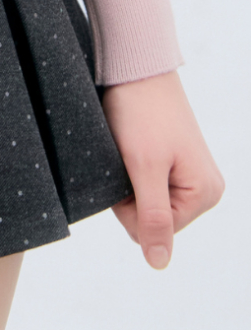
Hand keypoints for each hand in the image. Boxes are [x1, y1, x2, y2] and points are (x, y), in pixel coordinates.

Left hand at [101, 69, 223, 269]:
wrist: (135, 66)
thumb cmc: (139, 113)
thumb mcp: (143, 168)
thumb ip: (152, 218)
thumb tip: (158, 263)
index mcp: (204, 194)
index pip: (153, 231)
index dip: (127, 206)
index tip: (125, 171)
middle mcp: (203, 186)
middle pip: (150, 216)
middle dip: (128, 192)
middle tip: (125, 155)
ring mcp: (188, 171)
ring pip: (143, 198)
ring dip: (127, 177)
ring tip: (128, 146)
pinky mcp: (172, 157)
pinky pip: (144, 178)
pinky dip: (130, 165)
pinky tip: (129, 144)